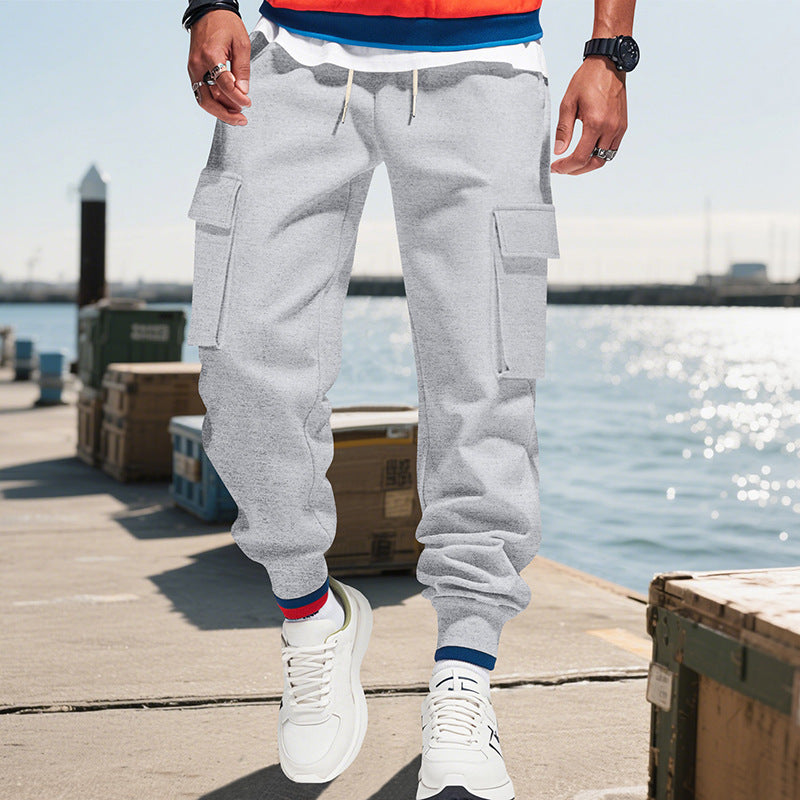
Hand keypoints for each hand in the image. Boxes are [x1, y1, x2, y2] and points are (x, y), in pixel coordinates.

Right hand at [188, 9, 251, 124]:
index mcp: (210, 55)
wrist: (208, 11)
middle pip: (208, 99)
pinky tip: (227, 106)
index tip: (248, 103)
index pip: (224, 85)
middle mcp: (197, 65)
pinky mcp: (193, 71)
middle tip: (241, 119)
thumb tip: (243, 92)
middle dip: (225, 114)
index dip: (237, 97)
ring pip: (203, 99)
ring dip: (220, 110)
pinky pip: (202, 92)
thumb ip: (242, 69)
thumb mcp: (241, 44)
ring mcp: (193, 69)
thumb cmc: (225, 24)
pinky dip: (214, 102)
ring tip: (237, 115)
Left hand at [551, 56, 627, 174]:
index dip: (566, 167)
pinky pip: (611, 149)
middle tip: (562, 168)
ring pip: (605, 159)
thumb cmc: (587, 79)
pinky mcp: (623, 125)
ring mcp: (619, 128)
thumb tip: (559, 151)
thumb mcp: (568, 103)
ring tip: (573, 162)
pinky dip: (598, 155)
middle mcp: (611, 128)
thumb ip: (563, 130)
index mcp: (596, 123)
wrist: (608, 63)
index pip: (581, 157)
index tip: (555, 167)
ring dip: (588, 164)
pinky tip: (586, 151)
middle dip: (576, 170)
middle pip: (594, 163)